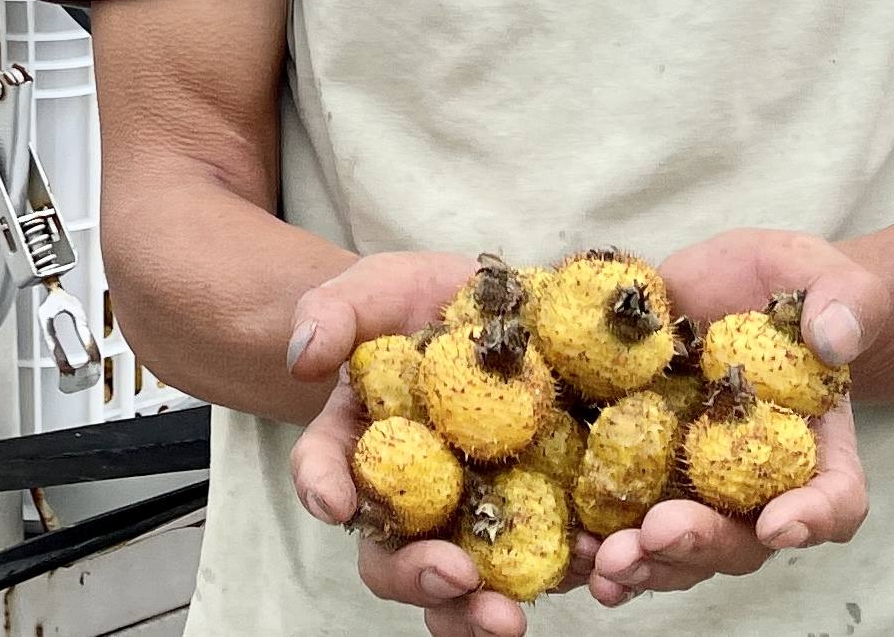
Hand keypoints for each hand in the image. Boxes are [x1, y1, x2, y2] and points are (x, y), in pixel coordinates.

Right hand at [281, 252, 528, 636]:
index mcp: (360, 449)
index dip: (322, 487)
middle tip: (452, 576)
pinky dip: (566, 572)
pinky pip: (551, 559)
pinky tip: (588, 565)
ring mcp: (476, 516)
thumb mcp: (377, 290)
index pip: (324, 473)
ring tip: (507, 616)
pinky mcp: (542, 518)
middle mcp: (412, 500)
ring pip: (468, 586)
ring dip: (481, 611)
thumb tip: (305, 355)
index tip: (335, 501)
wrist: (501, 308)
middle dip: (419, 579)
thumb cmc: (422, 303)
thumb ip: (336, 311)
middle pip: (396, 560)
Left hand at [582, 231, 881, 600]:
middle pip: (742, 541)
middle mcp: (756, 486)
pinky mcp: (637, 475)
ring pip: (678, 550)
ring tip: (604, 561)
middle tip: (658, 534)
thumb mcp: (815, 272)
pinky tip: (569, 551)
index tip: (777, 524)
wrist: (716, 287)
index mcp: (815, 447)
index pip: (834, 499)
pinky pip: (619, 525)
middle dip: (699, 545)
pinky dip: (595, 546)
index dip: (812, 519)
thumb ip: (843, 297)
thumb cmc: (780, 284)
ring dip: (642, 563)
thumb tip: (834, 337)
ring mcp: (694, 489)